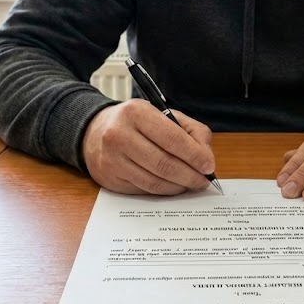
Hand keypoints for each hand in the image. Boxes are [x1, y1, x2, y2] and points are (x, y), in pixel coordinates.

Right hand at [82, 100, 215, 194]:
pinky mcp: (109, 178)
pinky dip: (163, 191)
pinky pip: (143, 190)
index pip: (173, 138)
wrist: (94, 132)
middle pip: (164, 164)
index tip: (209, 166)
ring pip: (154, 182)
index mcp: (136, 113)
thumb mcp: (163, 115)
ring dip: (178, 186)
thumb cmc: (136, 123)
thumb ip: (191, 131)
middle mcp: (120, 135)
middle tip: (203, 181)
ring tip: (190, 184)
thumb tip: (206, 158)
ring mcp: (112, 159)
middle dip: (190, 176)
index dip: (195, 155)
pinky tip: (171, 185)